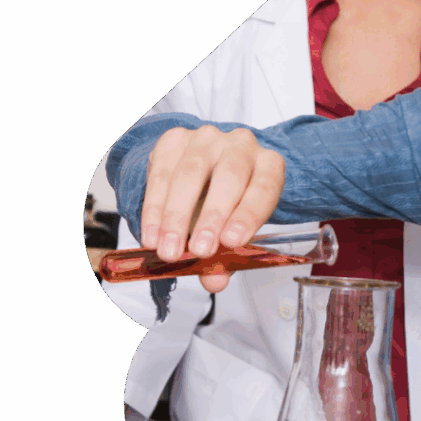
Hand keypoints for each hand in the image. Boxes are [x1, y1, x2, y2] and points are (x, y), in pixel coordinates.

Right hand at [140, 125, 285, 291]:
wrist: (203, 170)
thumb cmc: (228, 201)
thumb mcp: (235, 228)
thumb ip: (227, 257)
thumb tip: (214, 282)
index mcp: (268, 165)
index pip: (265, 187)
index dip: (249, 215)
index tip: (232, 242)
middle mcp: (242, 145)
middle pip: (229, 178)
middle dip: (211, 218)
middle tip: (198, 251)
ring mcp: (208, 138)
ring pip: (190, 175)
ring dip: (177, 217)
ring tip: (170, 250)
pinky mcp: (175, 139)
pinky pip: (162, 174)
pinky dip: (154, 209)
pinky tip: (152, 234)